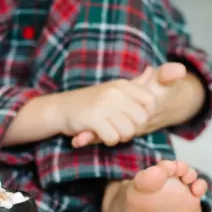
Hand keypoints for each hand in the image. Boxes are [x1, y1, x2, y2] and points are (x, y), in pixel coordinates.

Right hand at [71, 63, 188, 147]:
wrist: (60, 108)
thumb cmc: (91, 102)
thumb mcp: (113, 89)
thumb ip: (134, 84)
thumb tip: (150, 70)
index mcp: (122, 85)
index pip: (151, 101)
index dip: (146, 115)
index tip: (134, 119)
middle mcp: (115, 92)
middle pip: (142, 119)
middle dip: (134, 130)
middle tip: (121, 129)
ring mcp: (103, 105)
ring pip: (129, 131)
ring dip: (121, 137)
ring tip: (110, 132)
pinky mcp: (93, 119)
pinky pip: (113, 138)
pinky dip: (109, 141)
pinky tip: (101, 135)